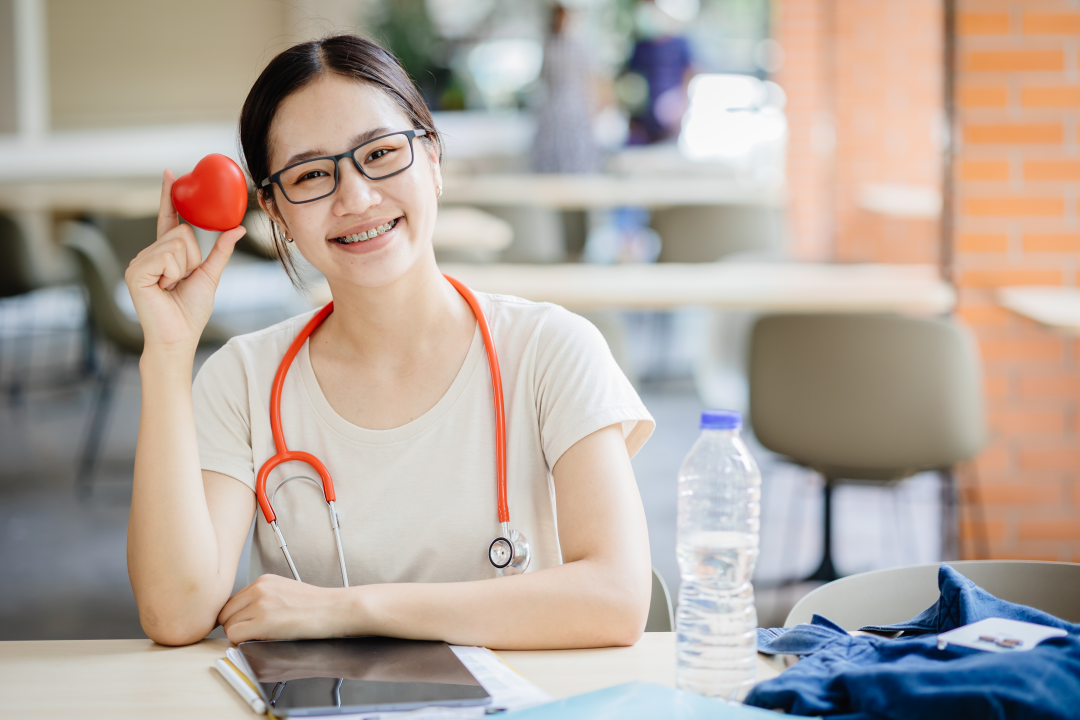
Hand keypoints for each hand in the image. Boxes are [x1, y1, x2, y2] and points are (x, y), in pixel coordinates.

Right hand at [124, 169, 246, 353]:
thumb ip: (221, 251)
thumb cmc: (191, 312)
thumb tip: (238, 228)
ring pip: (177, 243)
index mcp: (165, 254)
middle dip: (193, 258)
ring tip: (173, 286)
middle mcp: (148, 254)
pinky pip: (168, 256)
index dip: (169, 197)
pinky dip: (174, 273)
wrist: (179, 337)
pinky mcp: (135, 271)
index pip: (168, 219)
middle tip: (183, 280)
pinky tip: (164, 288)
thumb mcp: (210, 275)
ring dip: (185, 268)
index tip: (171, 173)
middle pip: (182, 232)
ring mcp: (139, 262)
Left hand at [217, 574, 351, 642]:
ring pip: (228, 625)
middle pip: (225, 613)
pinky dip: (242, 642)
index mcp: (263, 581)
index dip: (236, 616)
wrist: (334, 609)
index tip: (244, 625)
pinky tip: (260, 640)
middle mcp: (258, 589)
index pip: (232, 601)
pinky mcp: (264, 621)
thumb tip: (245, 615)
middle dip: (234, 626)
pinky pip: (235, 635)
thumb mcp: (285, 591)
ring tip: (260, 637)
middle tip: (251, 635)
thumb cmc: (316, 605)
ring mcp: (260, 604)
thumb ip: (263, 598)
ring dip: (239, 635)